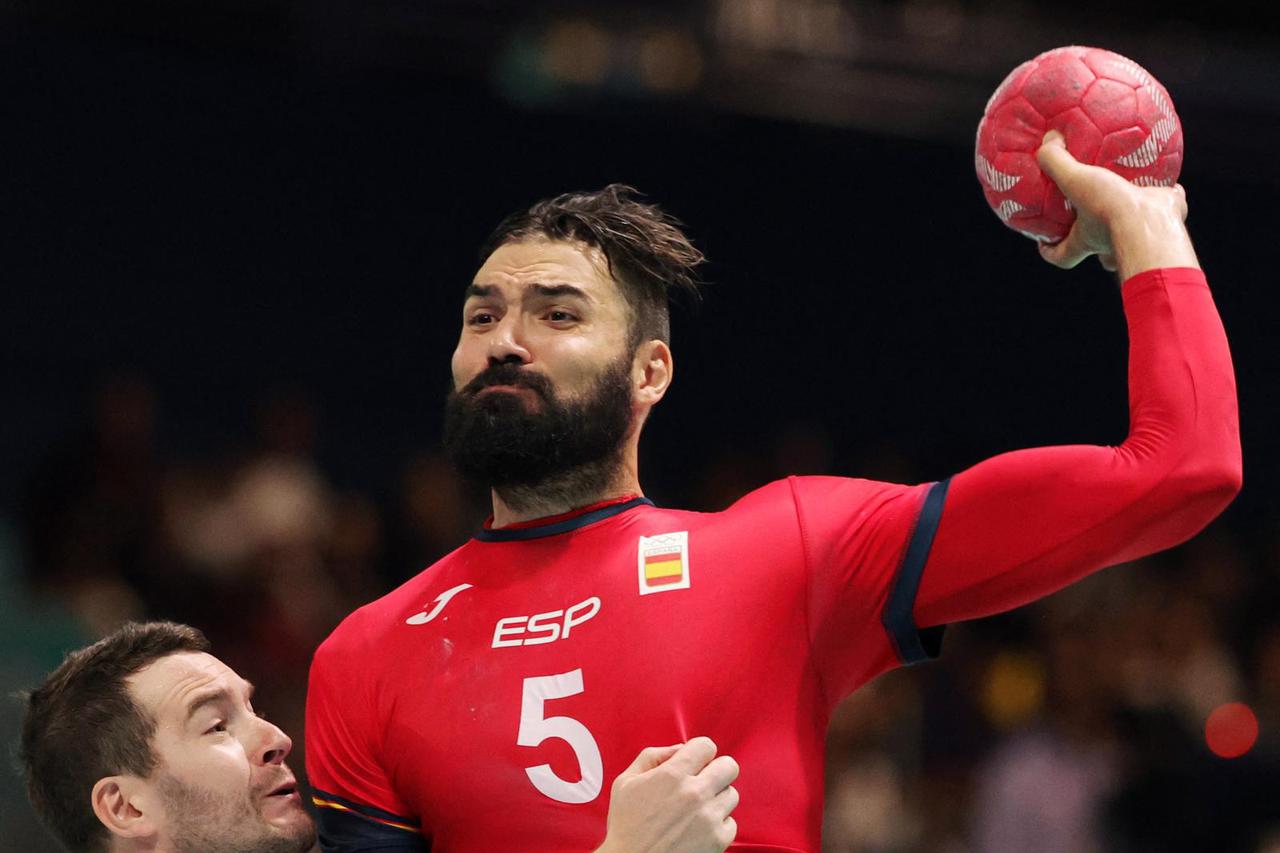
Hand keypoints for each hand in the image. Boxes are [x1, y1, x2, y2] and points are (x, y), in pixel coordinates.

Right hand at [595, 737, 739, 852]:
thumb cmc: (626, 826)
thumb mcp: (625, 782)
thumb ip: (652, 757)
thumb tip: (679, 749)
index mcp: (672, 775)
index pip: (706, 746)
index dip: (699, 752)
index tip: (694, 762)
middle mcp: (695, 793)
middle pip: (729, 766)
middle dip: (716, 770)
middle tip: (702, 782)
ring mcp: (709, 817)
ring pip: (731, 794)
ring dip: (717, 798)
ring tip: (698, 809)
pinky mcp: (717, 840)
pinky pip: (731, 823)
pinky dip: (719, 824)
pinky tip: (700, 828)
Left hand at [1035, 130, 1199, 279]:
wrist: (1150, 219)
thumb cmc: (1107, 209)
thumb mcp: (1073, 181)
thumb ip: (1056, 162)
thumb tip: (1047, 142)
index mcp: (1086, 239)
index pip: (1062, 255)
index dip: (1050, 250)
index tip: (1042, 244)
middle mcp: (1112, 240)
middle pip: (1100, 247)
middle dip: (1095, 234)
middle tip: (1091, 214)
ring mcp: (1141, 230)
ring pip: (1134, 226)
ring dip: (1131, 211)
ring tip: (1129, 189)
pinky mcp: (1166, 215)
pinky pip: (1167, 204)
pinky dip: (1166, 193)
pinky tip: (1166, 176)